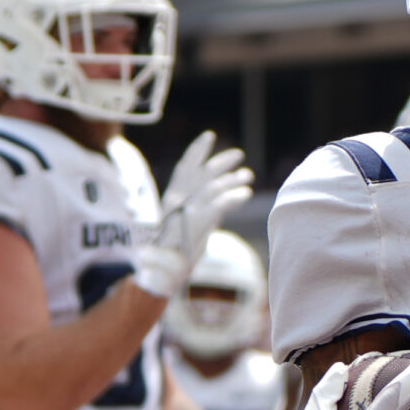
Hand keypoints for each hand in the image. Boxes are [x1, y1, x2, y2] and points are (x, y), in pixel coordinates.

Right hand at [135, 132, 251, 298]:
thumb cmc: (176, 253)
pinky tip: (245, 193)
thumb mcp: (192, 224)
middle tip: (239, 155)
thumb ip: (205, 208)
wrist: (161, 274)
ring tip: (248, 176)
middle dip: (220, 162)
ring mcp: (186, 212)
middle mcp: (177, 201)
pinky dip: (233, 196)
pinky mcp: (196, 224)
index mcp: (172, 198)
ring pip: (213, 187)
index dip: (197, 151)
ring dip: (232, 179)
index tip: (209, 136)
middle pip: (201, 173)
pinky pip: (218, 204)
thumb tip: (224, 195)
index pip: (185, 168)